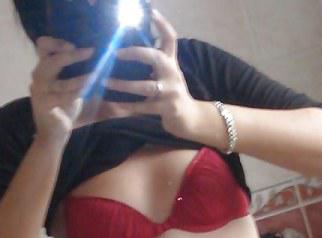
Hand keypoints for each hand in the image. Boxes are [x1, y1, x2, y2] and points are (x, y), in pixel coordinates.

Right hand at [31, 37, 94, 144]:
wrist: (54, 134)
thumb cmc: (64, 109)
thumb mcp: (72, 88)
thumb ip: (77, 73)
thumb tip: (100, 61)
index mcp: (44, 69)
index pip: (43, 45)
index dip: (57, 42)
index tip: (74, 46)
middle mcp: (38, 77)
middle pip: (50, 59)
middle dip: (72, 55)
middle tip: (91, 53)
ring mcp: (39, 91)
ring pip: (59, 80)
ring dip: (80, 77)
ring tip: (96, 75)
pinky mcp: (43, 105)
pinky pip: (62, 96)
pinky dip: (76, 92)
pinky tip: (89, 91)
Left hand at [100, 8, 201, 137]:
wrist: (189, 118)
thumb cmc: (171, 93)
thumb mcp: (166, 74)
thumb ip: (153, 62)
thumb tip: (126, 48)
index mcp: (171, 62)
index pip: (169, 38)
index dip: (161, 23)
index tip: (150, 11)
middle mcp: (172, 73)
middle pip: (154, 56)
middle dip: (134, 53)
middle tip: (114, 53)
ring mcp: (171, 91)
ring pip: (145, 86)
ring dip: (124, 85)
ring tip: (106, 82)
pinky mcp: (168, 108)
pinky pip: (144, 107)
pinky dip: (129, 106)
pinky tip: (115, 104)